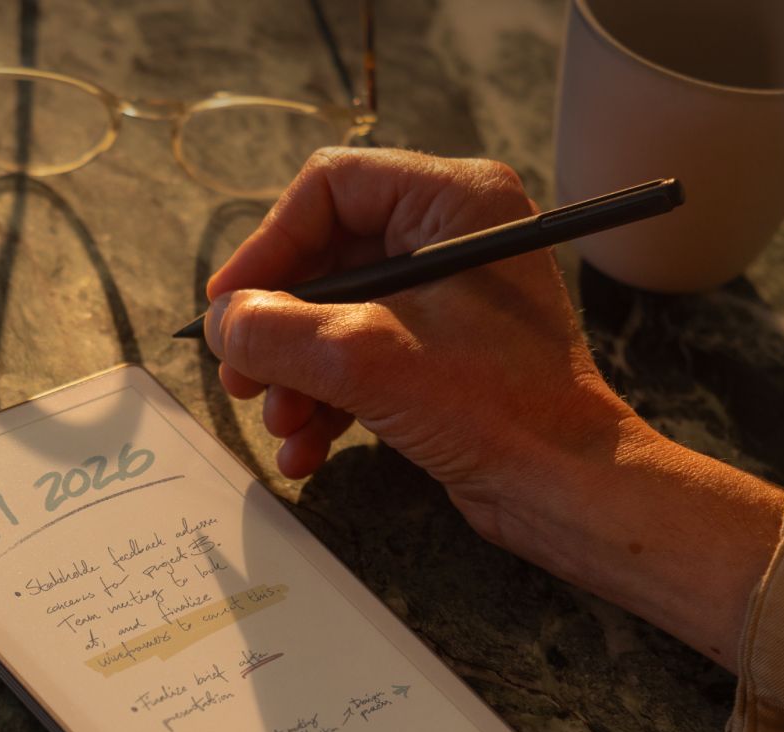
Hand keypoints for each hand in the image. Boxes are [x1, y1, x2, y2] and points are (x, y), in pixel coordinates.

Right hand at [205, 147, 630, 547]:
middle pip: (323, 263)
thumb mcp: (368, 361)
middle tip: (241, 379)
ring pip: (332, 322)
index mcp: (453, 202)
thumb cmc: (498, 410)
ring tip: (281, 427)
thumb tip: (222, 323)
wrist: (561, 488)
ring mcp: (442, 301)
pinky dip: (322, 404)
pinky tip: (305, 451)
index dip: (267, 248)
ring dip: (293, 379)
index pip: (330, 191)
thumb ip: (280, 332)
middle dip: (276, 331)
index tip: (228, 307)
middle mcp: (449, 239)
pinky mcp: (435, 358)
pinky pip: (355, 364)